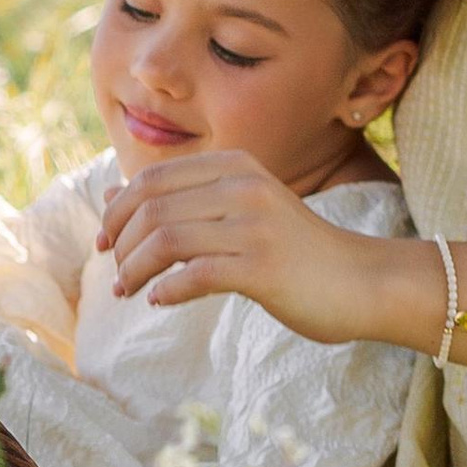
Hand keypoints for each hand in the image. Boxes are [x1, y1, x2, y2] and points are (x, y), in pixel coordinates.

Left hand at [94, 151, 389, 343]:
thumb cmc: (294, 250)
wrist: (362, 280)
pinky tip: (160, 301)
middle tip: (114, 273)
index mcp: (234, 164)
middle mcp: (242, 186)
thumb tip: (110, 197)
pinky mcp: (263, 267)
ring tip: (128, 291)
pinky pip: (195, 274)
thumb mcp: (238, 210)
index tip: (103, 242)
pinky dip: (167, 290)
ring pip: (166, 239)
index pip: (152, 179)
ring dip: (135, 269)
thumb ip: (180, 200)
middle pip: (152, 207)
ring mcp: (254, 225)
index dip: (117, 211)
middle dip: (120, 242)